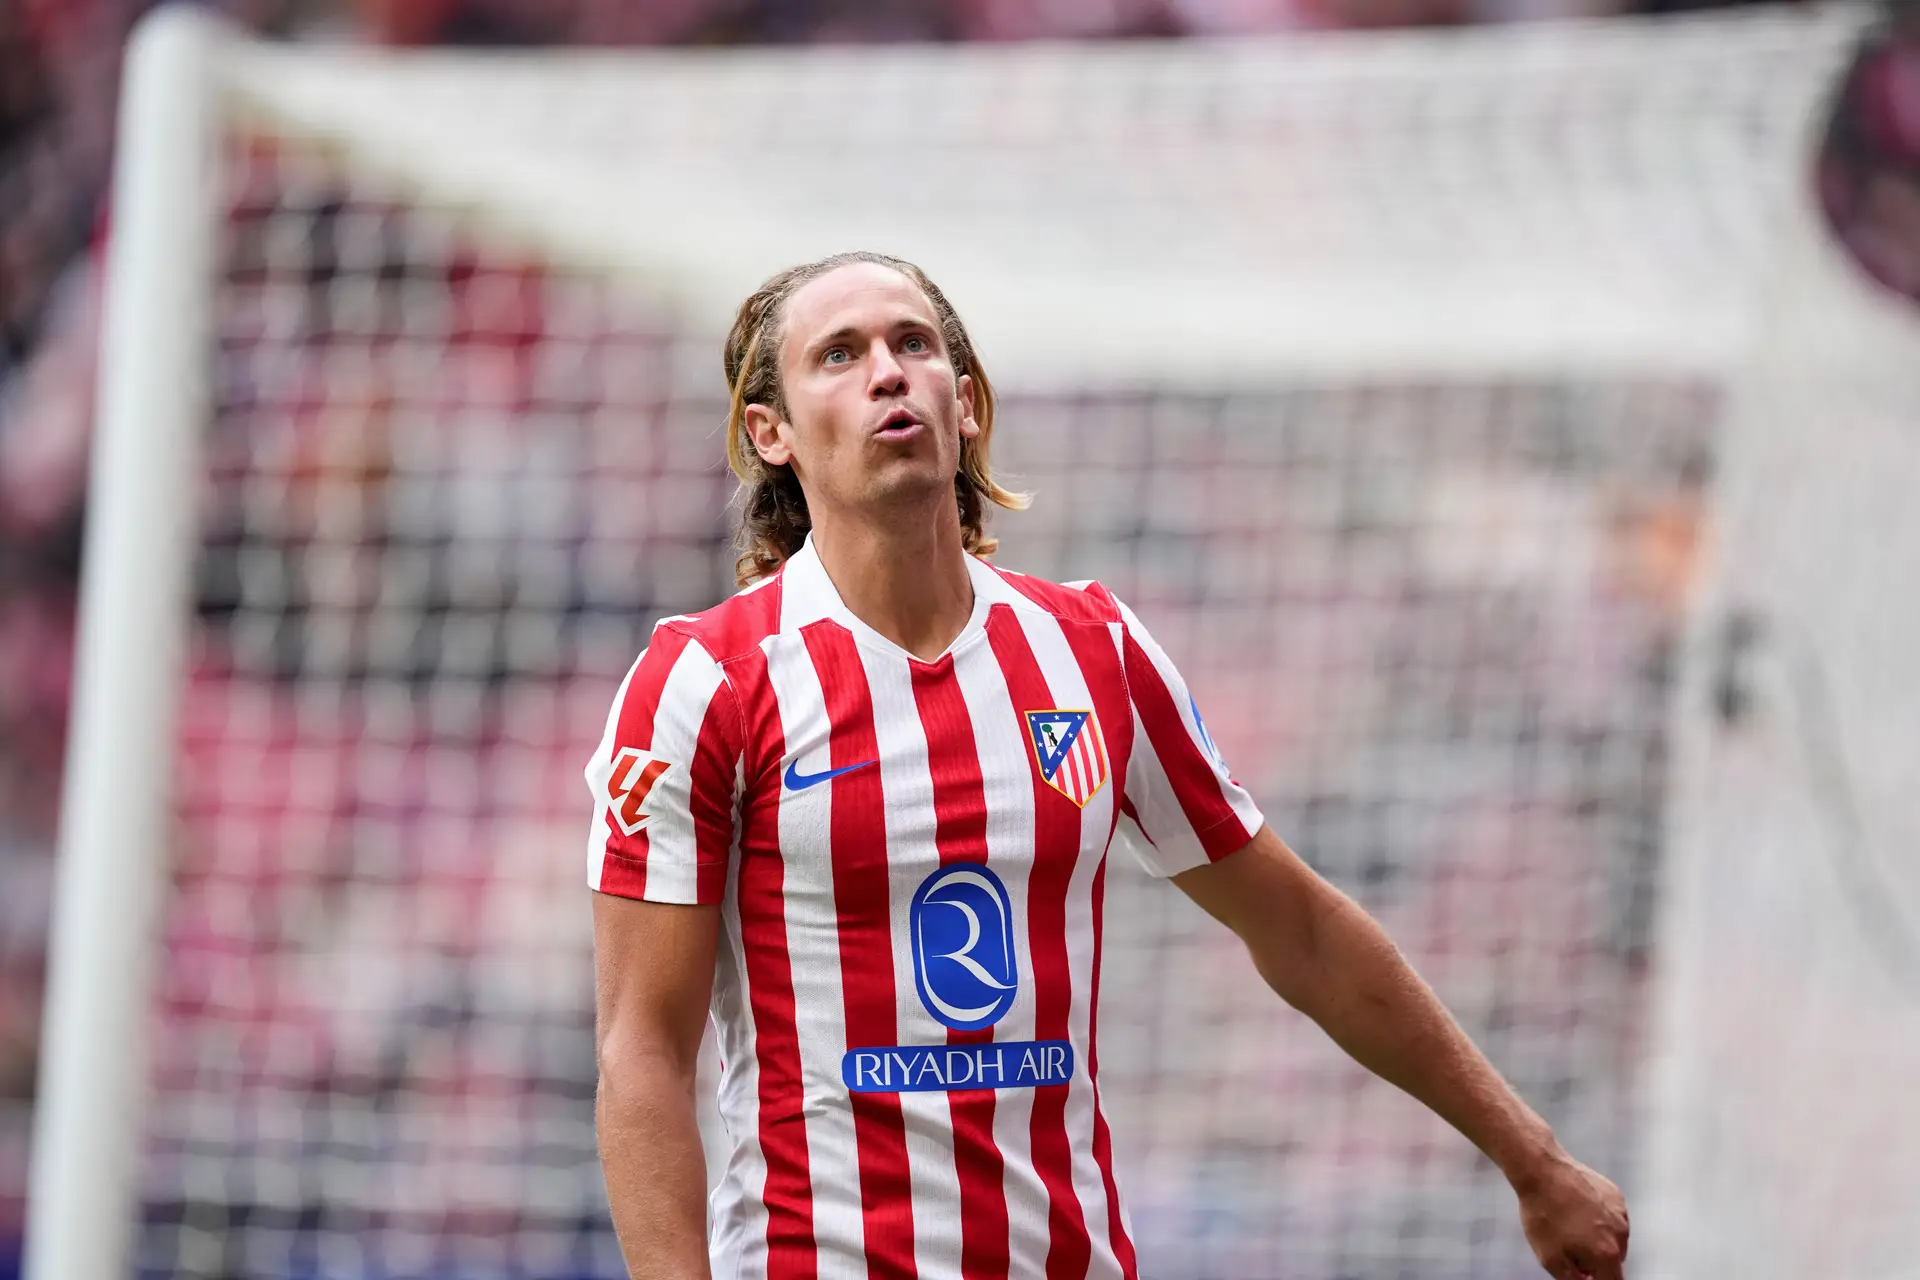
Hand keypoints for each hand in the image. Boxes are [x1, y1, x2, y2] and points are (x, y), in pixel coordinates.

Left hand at [1513, 1151, 1629, 1278]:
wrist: (1542, 1170)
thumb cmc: (1543, 1214)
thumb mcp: (1550, 1258)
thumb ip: (1572, 1279)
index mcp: (1608, 1254)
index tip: (1583, 1272)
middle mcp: (1621, 1234)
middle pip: (1614, 1261)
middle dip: (1596, 1261)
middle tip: (1569, 1247)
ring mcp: (1620, 1213)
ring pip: (1614, 1238)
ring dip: (1598, 1239)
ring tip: (1569, 1224)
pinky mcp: (1616, 1195)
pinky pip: (1612, 1216)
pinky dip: (1599, 1218)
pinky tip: (1576, 1207)